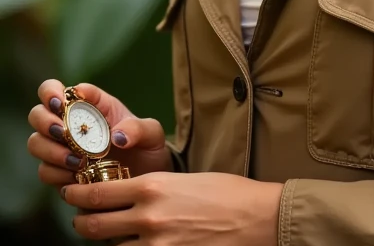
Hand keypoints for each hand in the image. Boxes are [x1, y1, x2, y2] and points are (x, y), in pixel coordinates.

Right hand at [27, 79, 171, 187]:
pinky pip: (45, 172)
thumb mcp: (151, 134)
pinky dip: (56, 173)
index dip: (52, 91)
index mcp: (90, 105)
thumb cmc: (147, 148)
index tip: (61, 102)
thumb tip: (117, 137)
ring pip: (36, 143)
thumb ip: (139, 129)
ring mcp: (62, 149)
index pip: (58, 90)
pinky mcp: (61, 174)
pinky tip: (76, 177)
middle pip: (38, 114)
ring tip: (76, 160)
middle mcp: (70, 124)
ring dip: (50, 150)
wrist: (147, 179)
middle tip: (63, 132)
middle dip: (45, 121)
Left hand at [64, 171, 282, 244]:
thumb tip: (130, 197)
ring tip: (107, 236)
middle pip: (95, 225)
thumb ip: (153, 189)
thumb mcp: (184, 179)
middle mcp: (148, 217)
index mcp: (152, 186)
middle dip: (82, 223)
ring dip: (106, 243)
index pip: (98, 193)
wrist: (256, 218)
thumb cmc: (226, 192)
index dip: (78, 195)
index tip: (71, 193)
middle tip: (80, 219)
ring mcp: (156, 245)